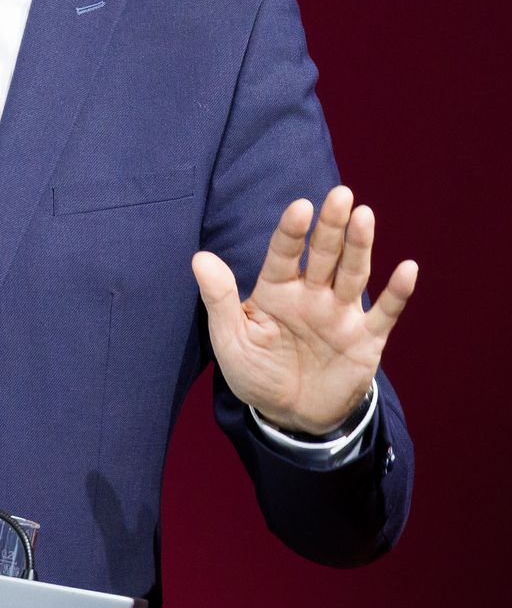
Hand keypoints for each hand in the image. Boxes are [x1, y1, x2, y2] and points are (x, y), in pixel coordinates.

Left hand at [192, 185, 417, 435]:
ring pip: (353, 274)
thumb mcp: (230, 339)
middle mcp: (311, 295)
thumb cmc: (255, 371)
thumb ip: (219, 299)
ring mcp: (340, 315)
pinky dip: (398, 293)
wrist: (288, 414)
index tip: (299, 207)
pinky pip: (385, 314)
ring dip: (360, 246)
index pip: (284, 254)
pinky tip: (408, 268)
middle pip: (324, 254)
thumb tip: (199, 257)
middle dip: (331, 225)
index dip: (292, 231)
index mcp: (276, 291)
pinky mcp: (366, 340)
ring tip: (365, 216)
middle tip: (340, 193)